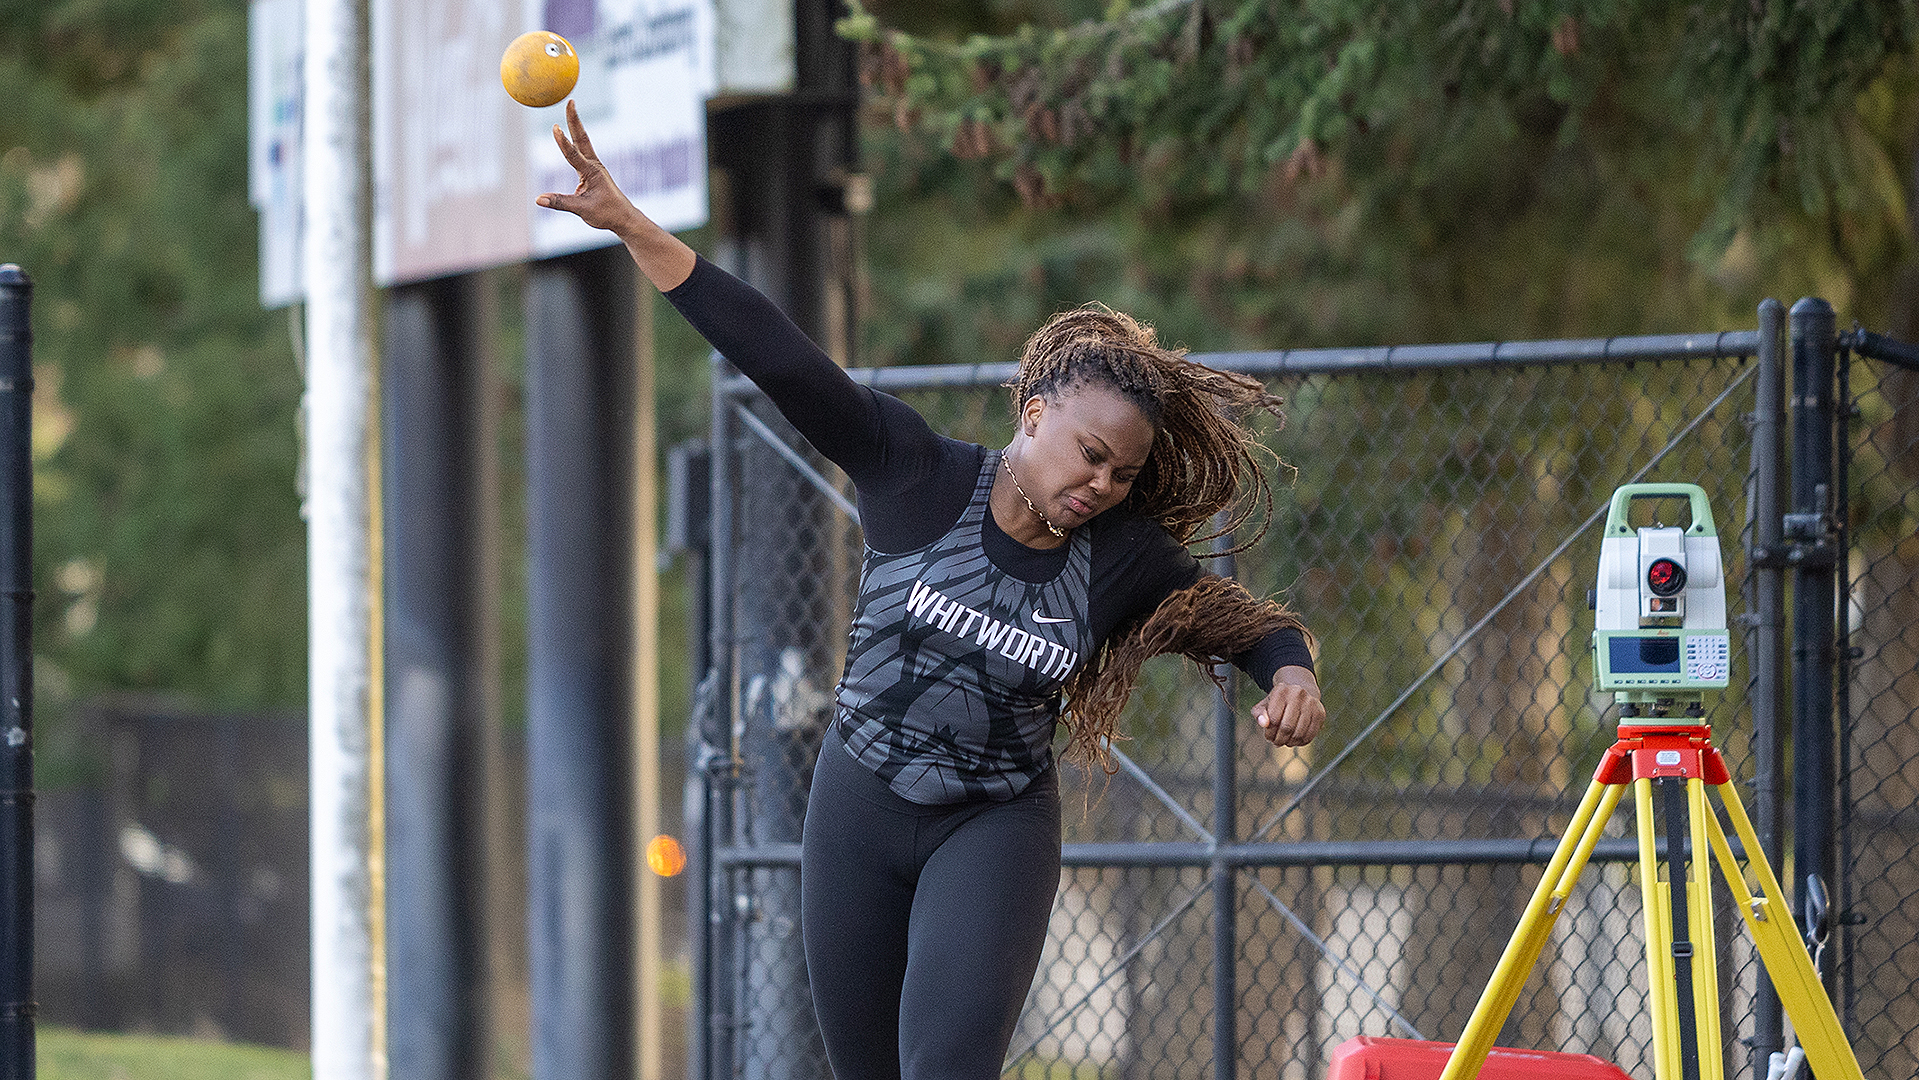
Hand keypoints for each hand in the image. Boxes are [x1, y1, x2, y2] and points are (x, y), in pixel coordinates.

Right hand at [534, 99, 696, 289]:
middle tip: (570, 101)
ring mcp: (594, 166)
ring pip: (583, 142)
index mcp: (592, 172)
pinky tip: (572, 134)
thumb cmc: (606, 213)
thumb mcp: (582, 210)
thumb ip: (560, 203)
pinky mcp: (593, 171)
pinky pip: (582, 151)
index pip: (573, 154)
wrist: (624, 217)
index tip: (555, 127)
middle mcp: (593, 165)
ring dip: (575, 125)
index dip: (563, 142)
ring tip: (570, 109)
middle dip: (574, 120)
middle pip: (582, 138)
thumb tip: (538, 199)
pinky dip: (575, 140)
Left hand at [1253, 666, 1323, 747]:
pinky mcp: (1320, 713)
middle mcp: (1298, 694)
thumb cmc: (1278, 702)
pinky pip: (1311, 735)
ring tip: (1285, 742)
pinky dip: (1301, 742)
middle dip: (1279, 740)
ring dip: (1290, 743)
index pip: (1274, 719)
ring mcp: (1311, 703)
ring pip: (1299, 733)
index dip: (1269, 733)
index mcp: (1281, 690)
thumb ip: (1259, 714)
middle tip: (1276, 743)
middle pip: (1287, 727)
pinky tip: (1296, 741)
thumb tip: (1264, 724)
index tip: (1268, 737)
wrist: (1300, 692)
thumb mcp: (1264, 705)